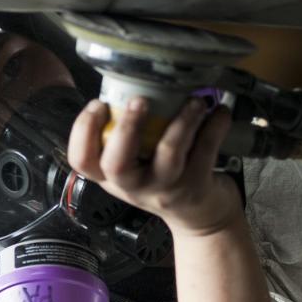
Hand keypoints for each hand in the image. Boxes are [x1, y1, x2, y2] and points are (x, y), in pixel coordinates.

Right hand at [68, 96, 241, 237]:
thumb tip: (132, 84)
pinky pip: (206, 151)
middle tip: (139, 100)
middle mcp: (134, 186)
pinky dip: (215, 125)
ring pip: (168, 155)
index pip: (82, 162)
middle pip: (117, 165)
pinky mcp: (196, 188)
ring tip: (194, 101)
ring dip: (181, 122)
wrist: (199, 217)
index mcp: (112, 177)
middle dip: (127, 128)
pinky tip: (219, 111)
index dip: (83, 131)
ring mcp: (165, 189)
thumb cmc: (163, 180)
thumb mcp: (136, 166)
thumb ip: (127, 138)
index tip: (98, 104)